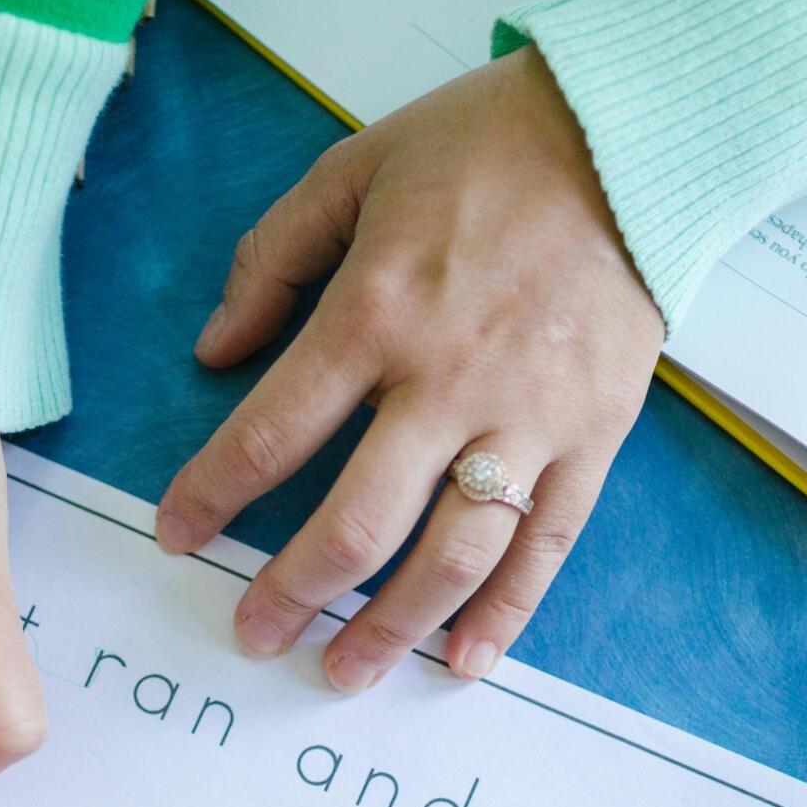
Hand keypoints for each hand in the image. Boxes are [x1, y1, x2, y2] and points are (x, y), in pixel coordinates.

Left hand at [157, 46, 661, 689]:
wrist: (630, 137)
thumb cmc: (484, 148)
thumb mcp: (351, 170)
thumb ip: (270, 259)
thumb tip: (212, 350)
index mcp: (376, 313)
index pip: (274, 431)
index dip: (213, 493)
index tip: (176, 533)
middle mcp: (449, 381)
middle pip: (359, 522)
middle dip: (294, 591)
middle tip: (253, 633)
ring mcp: (529, 419)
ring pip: (452, 556)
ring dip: (391, 627)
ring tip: (342, 670)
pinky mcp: (594, 436)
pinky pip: (546, 546)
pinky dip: (505, 615)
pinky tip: (461, 663)